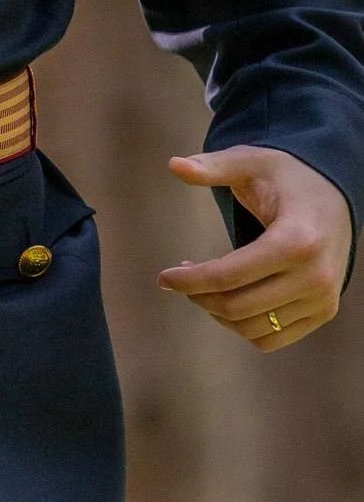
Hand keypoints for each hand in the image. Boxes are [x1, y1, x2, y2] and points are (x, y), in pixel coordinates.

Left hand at [160, 145, 350, 350]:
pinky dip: (243, 327)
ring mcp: (323, 298)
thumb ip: (214, 167)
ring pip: (252, 328)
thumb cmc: (288, 179)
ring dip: (218, 313)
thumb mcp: (252, 163)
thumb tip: (174, 165)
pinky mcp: (323, 312)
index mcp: (297, 239)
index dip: (189, 281)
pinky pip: (271, 338)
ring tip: (205, 288)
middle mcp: (316, 275)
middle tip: (181, 280)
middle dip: (198, 296)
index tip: (164, 277)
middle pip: (237, 306)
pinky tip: (231, 301)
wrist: (336, 198)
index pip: (229, 276)